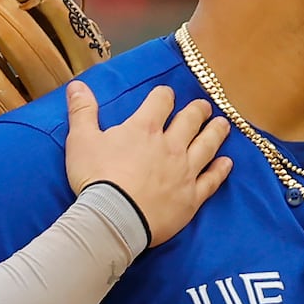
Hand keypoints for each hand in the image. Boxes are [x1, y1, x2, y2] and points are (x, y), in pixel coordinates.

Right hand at [63, 81, 232, 247]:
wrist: (113, 218)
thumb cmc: (95, 178)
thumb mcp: (81, 140)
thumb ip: (82, 111)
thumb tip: (77, 85)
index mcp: (144, 128)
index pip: (161, 101)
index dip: (164, 96)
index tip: (165, 96)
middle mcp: (170, 145)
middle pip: (191, 120)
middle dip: (197, 110)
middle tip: (203, 107)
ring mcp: (184, 171)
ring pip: (207, 145)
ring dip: (216, 133)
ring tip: (222, 125)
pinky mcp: (191, 197)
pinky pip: (211, 180)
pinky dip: (220, 170)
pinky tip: (227, 163)